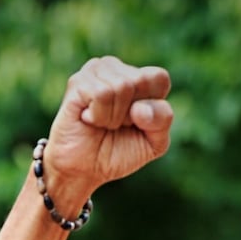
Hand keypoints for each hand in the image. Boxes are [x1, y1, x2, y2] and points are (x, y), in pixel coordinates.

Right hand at [44, 56, 172, 193]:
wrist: (84, 171)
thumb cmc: (118, 154)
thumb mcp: (153, 143)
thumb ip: (162, 120)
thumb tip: (140, 107)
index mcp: (139, 79)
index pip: (160, 78)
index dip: (152, 109)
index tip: (136, 124)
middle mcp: (117, 68)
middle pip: (141, 81)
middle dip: (132, 115)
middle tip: (115, 125)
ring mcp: (95, 71)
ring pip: (122, 86)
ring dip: (113, 118)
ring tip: (101, 123)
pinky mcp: (78, 82)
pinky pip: (102, 94)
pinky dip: (99, 117)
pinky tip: (88, 119)